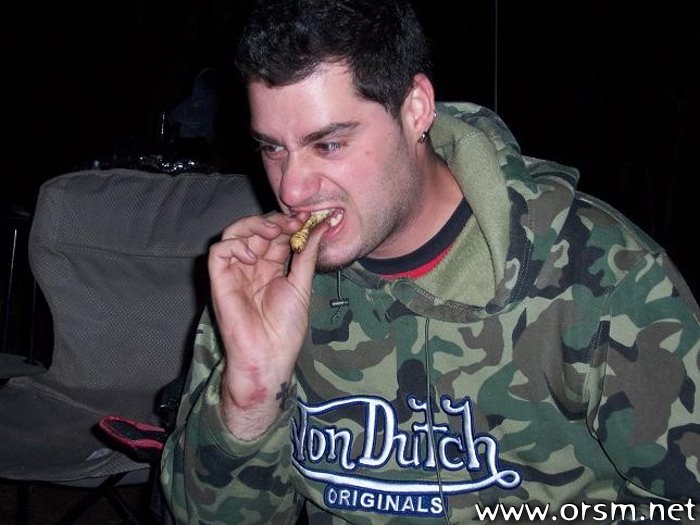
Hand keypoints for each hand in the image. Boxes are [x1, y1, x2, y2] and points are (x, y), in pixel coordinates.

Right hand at [208, 212, 324, 437]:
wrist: (268, 356)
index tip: (308, 218)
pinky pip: (219, 251)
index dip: (290, 223)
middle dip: (276, 221)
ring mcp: (235, 271)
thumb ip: (306, 255)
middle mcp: (251, 265)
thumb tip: (321, 226)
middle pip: (257, 229)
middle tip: (294, 222)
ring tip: (275, 231)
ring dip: (255, 225)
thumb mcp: (301, 286)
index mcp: (271, 267)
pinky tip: (253, 256)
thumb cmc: (285, 329)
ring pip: (235, 232)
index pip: (277, 235)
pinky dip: (235, 246)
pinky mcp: (219, 280)